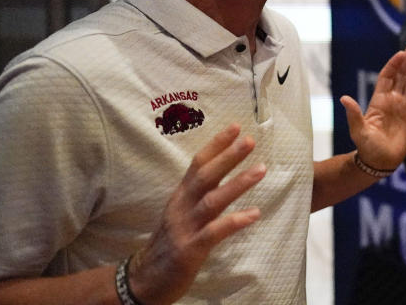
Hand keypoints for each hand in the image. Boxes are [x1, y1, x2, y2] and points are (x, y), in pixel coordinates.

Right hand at [127, 124, 265, 303]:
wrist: (145, 279)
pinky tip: (254, 214)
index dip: (216, 144)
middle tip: (249, 140)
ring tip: (261, 169)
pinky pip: (214, 232)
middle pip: (205, 176)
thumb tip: (222, 171)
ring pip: (212, 200)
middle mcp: (181, 207)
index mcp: (181, 195)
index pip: (198, 164)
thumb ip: (198, 194)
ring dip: (237, 183)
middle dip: (228, 156)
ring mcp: (185, 228)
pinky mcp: (189, 250)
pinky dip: (234, 221)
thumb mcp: (181, 212)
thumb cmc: (170, 242)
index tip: (236, 126)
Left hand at [340, 42, 405, 170]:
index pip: (388, 76)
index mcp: (379, 100)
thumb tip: (344, 98)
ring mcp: (403, 107)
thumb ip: (354, 114)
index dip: (394, 64)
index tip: (401, 54)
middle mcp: (392, 100)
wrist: (379, 161)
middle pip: (401, 76)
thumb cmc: (367, 146)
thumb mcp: (358, 130)